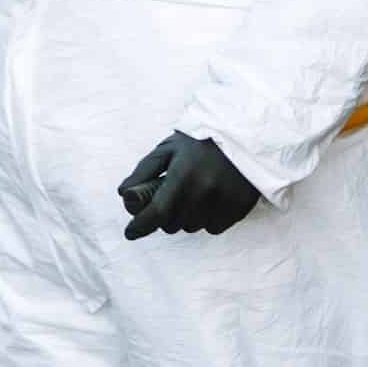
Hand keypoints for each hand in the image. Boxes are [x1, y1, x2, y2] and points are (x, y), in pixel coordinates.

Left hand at [119, 131, 260, 239]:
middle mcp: (203, 192)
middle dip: (164, 216)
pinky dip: (206, 219)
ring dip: (185, 218)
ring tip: (192, 195)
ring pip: (191, 227)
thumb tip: (124, 194)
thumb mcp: (168, 148)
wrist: (243, 136)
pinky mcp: (238, 209)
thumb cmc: (201, 140)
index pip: (157, 212)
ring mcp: (222, 203)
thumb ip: (144, 171)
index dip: (141, 225)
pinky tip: (209, 200)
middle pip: (171, 224)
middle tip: (169, 199)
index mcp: (182, 175)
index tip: (130, 232)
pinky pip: (213, 228)